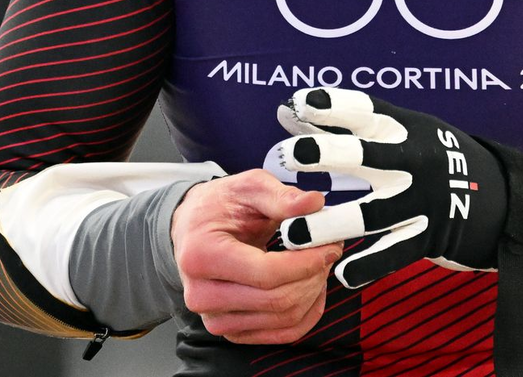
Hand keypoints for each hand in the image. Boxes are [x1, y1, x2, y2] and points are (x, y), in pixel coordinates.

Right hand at [171, 170, 341, 344]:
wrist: (193, 228)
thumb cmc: (219, 205)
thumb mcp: (249, 187)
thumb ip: (281, 197)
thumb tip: (314, 204)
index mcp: (203, 255)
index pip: (266, 273)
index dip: (306, 262)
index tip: (329, 244)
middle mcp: (203, 294)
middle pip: (277, 299)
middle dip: (314, 274)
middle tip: (329, 249)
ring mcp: (216, 317)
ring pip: (283, 319)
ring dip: (312, 292)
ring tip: (320, 263)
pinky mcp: (231, 330)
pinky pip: (281, 333)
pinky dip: (306, 312)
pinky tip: (313, 287)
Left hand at [274, 88, 508, 287]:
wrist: (498, 197)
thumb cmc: (433, 156)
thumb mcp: (401, 131)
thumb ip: (346, 125)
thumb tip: (288, 109)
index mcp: (404, 128)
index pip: (365, 111)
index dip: (333, 106)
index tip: (300, 103)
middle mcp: (413, 160)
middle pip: (365, 155)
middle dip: (327, 153)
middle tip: (291, 154)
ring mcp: (422, 200)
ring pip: (370, 214)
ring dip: (330, 224)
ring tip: (292, 235)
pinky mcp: (429, 236)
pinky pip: (394, 253)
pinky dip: (367, 265)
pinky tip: (341, 274)